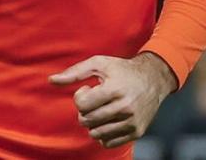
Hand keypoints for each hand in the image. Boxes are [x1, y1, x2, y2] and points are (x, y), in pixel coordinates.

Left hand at [49, 52, 177, 148]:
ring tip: (101, 110)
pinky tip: (109, 120)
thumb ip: (74, 72)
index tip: (89, 89)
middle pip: (87, 121)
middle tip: (94, 101)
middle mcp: (125, 107)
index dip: (80, 97)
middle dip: (84, 112)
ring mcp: (132, 121)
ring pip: (96, 134)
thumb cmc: (122, 70)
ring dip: (93, 124)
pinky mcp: (137, 131)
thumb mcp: (99, 63)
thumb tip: (51, 81)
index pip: (82, 104)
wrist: (154, 78)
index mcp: (115, 89)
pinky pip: (109, 143)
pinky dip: (104, 134)